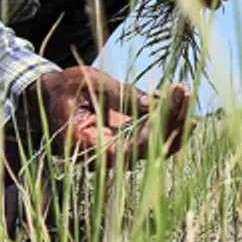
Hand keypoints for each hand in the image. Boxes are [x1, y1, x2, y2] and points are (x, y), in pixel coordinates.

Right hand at [29, 67, 190, 162]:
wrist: (54, 94)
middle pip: (146, 150)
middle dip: (170, 121)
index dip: (153, 128)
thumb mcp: (90, 83)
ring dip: (174, 123)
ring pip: (153, 149)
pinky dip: (169, 124)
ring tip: (186, 96)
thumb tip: (152, 103)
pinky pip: (153, 141)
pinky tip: (181, 105)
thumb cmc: (67, 87)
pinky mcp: (126, 144)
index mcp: (84, 146)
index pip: (128, 148)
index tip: (168, 101)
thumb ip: (120, 95)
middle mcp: (102, 158)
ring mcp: (116, 153)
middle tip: (183, 93)